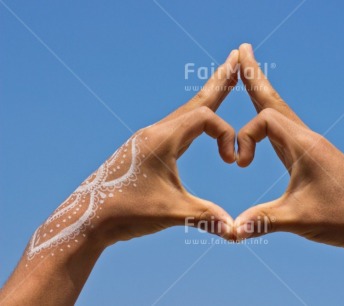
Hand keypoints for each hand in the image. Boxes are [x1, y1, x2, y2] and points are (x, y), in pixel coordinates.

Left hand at [80, 50, 239, 245]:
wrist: (87, 219)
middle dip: (220, 81)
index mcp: (162, 138)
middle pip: (195, 100)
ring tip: (222, 82)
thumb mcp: (170, 212)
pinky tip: (195, 124)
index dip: (226, 135)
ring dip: (207, 98)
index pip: (205, 118)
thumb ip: (206, 216)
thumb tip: (236, 231)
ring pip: (185, 112)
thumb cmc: (125, 212)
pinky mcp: (144, 150)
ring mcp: (148, 139)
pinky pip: (176, 125)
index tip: (231, 161)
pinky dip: (194, 117)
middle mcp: (155, 132)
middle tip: (238, 56)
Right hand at [233, 43, 343, 304]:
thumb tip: (230, 231)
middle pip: (275, 100)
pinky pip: (289, 130)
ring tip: (252, 78)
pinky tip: (271, 125)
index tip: (241, 164)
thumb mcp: (298, 219)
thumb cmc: (343, 219)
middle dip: (254, 77)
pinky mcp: (317, 158)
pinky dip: (272, 119)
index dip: (243, 138)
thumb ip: (262, 221)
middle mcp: (309, 139)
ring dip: (263, 95)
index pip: (264, 120)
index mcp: (304, 145)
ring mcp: (314, 147)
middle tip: (242, 51)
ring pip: (283, 113)